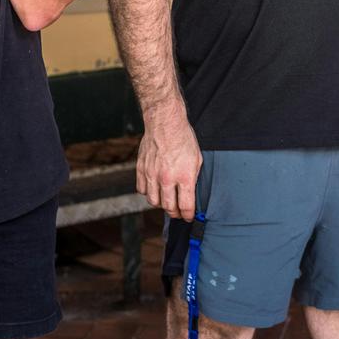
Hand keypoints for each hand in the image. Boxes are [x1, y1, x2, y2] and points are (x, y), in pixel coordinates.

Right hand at [136, 105, 201, 220]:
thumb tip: (191, 194)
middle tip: (179, 212)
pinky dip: (148, 193)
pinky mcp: (141, 169)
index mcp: (184, 176)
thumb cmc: (183, 138)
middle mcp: (167, 178)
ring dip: (161, 205)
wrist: (165, 122)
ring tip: (167, 202)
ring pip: (154, 202)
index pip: (185, 206)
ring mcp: (152, 174)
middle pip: (169, 208)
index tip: (189, 216)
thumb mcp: (197, 159)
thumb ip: (193, 178)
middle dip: (176, 213)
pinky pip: (142, 190)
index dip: (188, 215)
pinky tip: (155, 189)